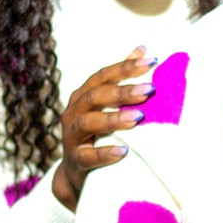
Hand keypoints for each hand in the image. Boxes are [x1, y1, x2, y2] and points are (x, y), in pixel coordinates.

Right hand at [52, 46, 156, 208]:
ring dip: (113, 119)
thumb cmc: (97, 134)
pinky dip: (105, 154)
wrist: (78, 173)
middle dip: (122, 91)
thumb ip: (121, 79)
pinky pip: (87, 157)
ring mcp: (71, 136)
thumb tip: (141, 49)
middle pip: (95, 96)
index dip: (125, 67)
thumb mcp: (106, 106)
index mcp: (83, 96)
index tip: (151, 61)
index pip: (103, 76)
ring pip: (88, 123)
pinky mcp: (75, 161)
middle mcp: (74, 112)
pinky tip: (124, 152)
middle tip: (149, 90)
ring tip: (138, 118)